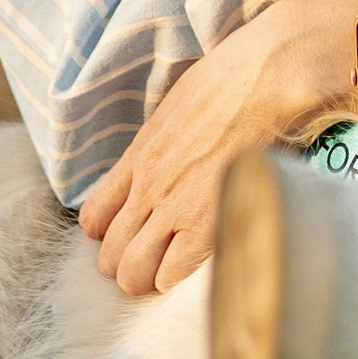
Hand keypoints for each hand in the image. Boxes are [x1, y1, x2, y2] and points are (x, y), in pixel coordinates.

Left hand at [80, 0, 350, 298]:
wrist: (263, 79)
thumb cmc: (229, 82)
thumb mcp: (175, 109)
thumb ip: (161, 144)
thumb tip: (167, 157)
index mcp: (137, 157)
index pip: (94, 216)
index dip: (107, 233)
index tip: (126, 234)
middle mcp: (147, 188)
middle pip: (110, 254)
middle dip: (124, 265)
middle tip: (146, 265)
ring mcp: (174, 208)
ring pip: (134, 272)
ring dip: (145, 280)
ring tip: (163, 277)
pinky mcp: (207, 223)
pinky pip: (171, 274)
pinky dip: (176, 280)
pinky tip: (190, 269)